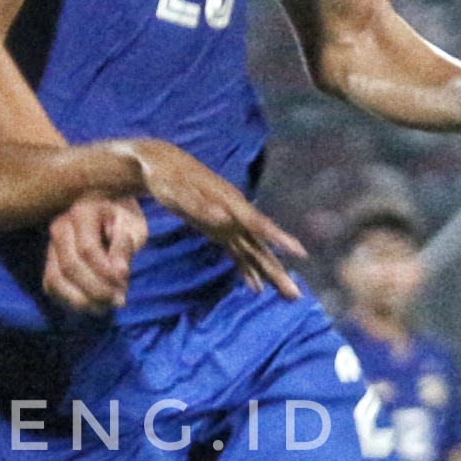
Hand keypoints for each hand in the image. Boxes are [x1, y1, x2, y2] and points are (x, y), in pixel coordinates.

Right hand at [42, 195, 145, 314]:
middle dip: (95, 290)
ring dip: (82, 300)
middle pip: (70, 266)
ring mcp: (51, 245)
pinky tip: (93, 305)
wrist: (110, 213)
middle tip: (119, 301)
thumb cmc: (124, 220)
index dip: (104, 272)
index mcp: (82, 212)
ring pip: (56, 280)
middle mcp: (60, 226)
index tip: (124, 284)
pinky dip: (70, 301)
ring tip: (107, 307)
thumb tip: (118, 273)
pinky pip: (51, 287)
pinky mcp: (49, 262)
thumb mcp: (132, 228)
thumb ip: (124, 247)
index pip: (87, 249)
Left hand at [119, 140, 306, 297]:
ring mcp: (229, 222)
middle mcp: (235, 214)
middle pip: (261, 245)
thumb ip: (200, 206)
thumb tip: (225, 218)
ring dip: (268, 273)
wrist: (160, 164)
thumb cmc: (166, 176)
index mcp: (229, 202)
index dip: (279, 238)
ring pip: (254, 251)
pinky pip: (239, 253)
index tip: (300, 252)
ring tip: (288, 296)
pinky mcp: (219, 229)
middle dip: (277, 269)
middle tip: (295, 295)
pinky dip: (247, 270)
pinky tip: (255, 287)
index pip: (259, 224)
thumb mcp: (177, 190)